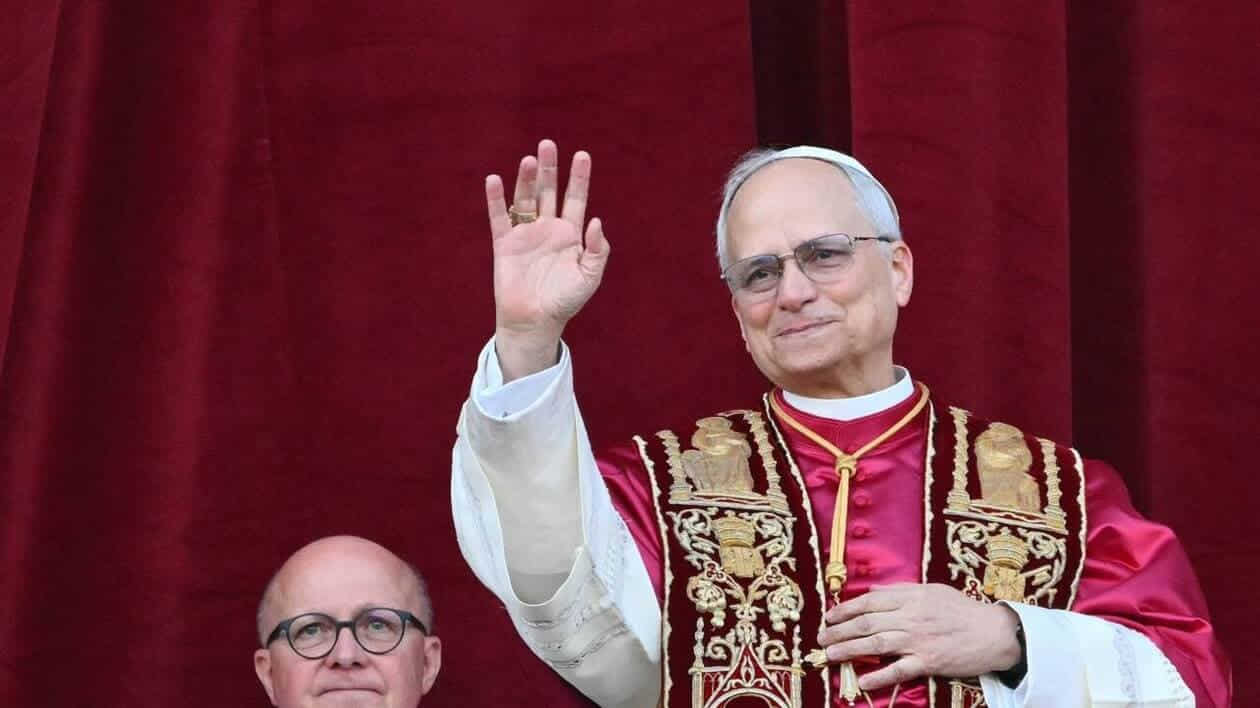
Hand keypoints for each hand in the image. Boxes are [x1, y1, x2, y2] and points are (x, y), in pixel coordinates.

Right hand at [485, 139, 608, 379]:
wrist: (535, 321)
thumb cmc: (565, 301)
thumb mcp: (589, 277)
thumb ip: (596, 250)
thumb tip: (596, 221)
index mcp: (571, 234)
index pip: (576, 198)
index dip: (579, 178)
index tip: (582, 155)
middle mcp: (548, 228)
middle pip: (548, 191)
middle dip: (549, 169)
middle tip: (548, 144)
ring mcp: (525, 234)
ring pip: (525, 199)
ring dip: (526, 179)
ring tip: (528, 160)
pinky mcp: (504, 244)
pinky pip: (499, 217)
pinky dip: (496, 200)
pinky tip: (495, 180)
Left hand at [818, 583, 1021, 691]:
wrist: (993, 632)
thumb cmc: (962, 610)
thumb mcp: (931, 590)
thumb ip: (901, 591)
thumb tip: (873, 592)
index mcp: (910, 597)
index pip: (868, 602)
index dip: (845, 609)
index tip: (829, 617)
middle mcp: (910, 617)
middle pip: (866, 624)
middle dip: (839, 631)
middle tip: (822, 639)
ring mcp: (918, 641)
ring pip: (876, 645)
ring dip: (849, 650)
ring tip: (830, 655)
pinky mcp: (928, 662)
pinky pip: (898, 670)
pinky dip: (879, 676)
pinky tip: (861, 681)